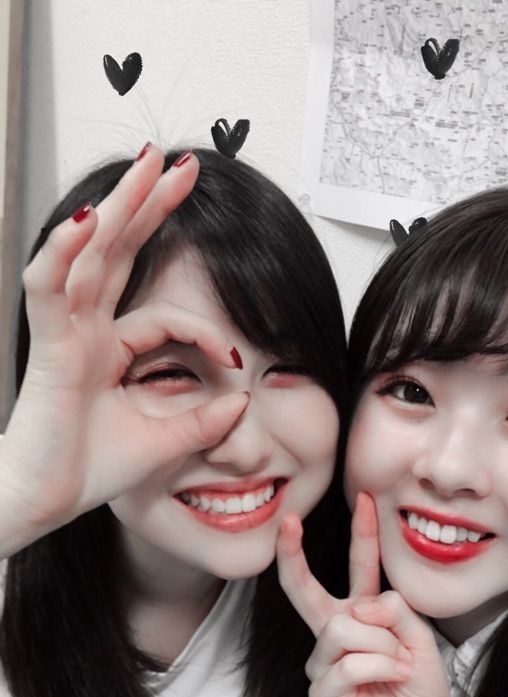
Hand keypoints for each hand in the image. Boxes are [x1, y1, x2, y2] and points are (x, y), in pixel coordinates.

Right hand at [0, 145, 247, 547]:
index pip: (163, 317)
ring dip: (119, 207)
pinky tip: (90, 217)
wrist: (44, 501)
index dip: (204, 330)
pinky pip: (50, 286)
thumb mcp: (165, 442)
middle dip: (150, 207)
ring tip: (147, 165)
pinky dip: (64, 251)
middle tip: (180, 166)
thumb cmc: (88, 471)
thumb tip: (244, 398)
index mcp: (108, 349)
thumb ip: (204, 420)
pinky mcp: (47, 344)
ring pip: (89, 253)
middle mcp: (85, 330)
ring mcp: (64, 331)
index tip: (235, 358)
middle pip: (119, 254)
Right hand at [277, 493, 451, 696]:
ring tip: (401, 666)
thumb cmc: (421, 691)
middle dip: (294, 555)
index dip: (361, 534)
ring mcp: (323, 664)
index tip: (365, 498)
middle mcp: (335, 636)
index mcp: (361, 617)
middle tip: (289, 523)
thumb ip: (395, 611)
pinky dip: (380, 666)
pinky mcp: (322, 692)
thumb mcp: (420, 638)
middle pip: (305, 590)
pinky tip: (391, 678)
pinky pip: (348, 662)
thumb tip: (365, 604)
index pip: (357, 570)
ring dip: (384, 644)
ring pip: (343, 628)